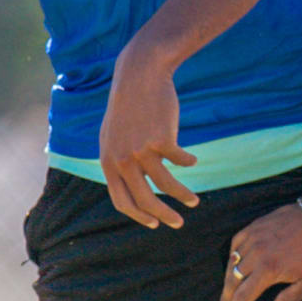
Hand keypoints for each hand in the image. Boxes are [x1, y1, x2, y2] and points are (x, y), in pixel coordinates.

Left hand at [96, 47, 195, 228]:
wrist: (139, 76)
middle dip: (163, 216)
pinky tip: (192, 159)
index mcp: (108, 161)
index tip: (155, 223)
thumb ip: (119, 160)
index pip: (122, 201)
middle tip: (178, 224)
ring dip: (183, 196)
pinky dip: (188, 162)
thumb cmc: (129, 106)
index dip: (140, 216)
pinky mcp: (162, 139)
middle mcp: (122, 160)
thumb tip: (134, 186)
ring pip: (166, 184)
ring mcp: (142, 150)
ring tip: (194, 201)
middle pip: (145, 199)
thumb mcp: (114, 135)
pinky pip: (181, 160)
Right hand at [223, 202, 301, 300]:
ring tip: (227, 292)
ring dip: (228, 280)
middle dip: (226, 299)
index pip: (243, 297)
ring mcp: (251, 239)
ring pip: (231, 264)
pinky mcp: (252, 228)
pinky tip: (233, 264)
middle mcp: (254, 255)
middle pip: (232, 282)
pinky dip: (232, 257)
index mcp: (267, 270)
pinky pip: (235, 245)